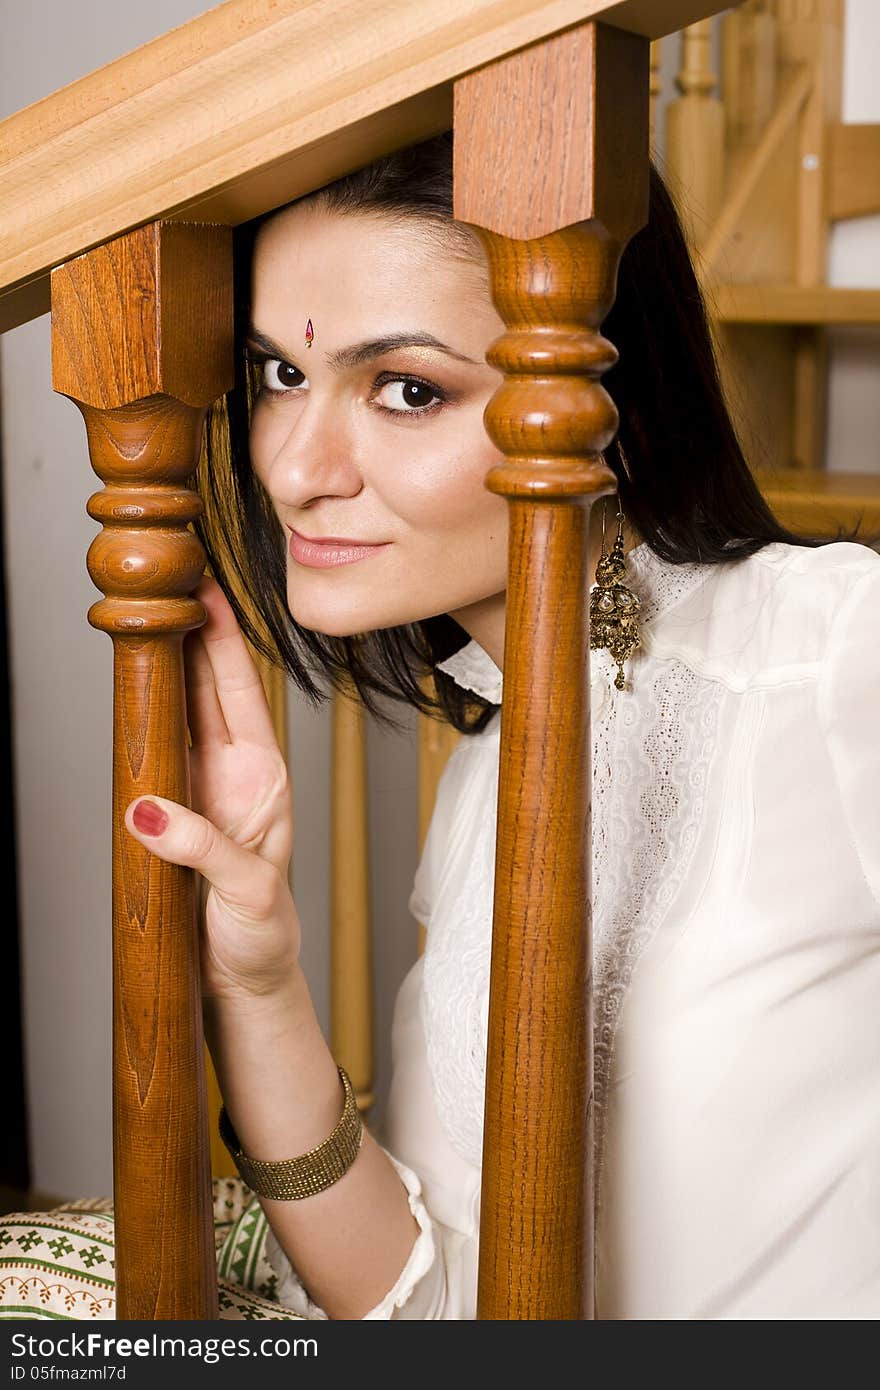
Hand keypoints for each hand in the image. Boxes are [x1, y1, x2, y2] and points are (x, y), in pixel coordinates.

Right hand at [123, 575, 300, 1001]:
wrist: (245, 975)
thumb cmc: (261, 935)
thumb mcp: (245, 895)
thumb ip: (203, 851)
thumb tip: (146, 810)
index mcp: (263, 780)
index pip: (240, 693)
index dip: (222, 640)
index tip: (205, 590)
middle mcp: (237, 772)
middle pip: (210, 686)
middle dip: (191, 630)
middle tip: (170, 576)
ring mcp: (205, 785)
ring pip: (183, 708)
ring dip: (167, 660)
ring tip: (148, 608)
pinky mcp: (177, 805)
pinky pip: (160, 745)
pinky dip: (147, 708)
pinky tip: (134, 678)